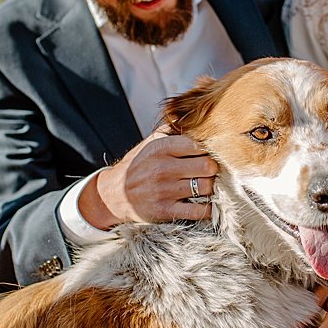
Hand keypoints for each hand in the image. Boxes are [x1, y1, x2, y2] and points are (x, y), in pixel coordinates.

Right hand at [83, 129, 218, 227]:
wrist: (114, 193)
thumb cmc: (139, 165)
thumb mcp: (150, 143)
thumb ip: (172, 129)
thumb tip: (195, 116)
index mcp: (161, 148)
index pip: (199, 145)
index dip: (209, 150)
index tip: (209, 154)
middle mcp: (163, 168)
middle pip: (207, 166)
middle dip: (213, 169)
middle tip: (210, 171)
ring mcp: (164, 191)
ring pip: (206, 188)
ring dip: (211, 188)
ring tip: (207, 186)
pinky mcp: (165, 211)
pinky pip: (199, 211)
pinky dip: (208, 209)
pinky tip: (206, 204)